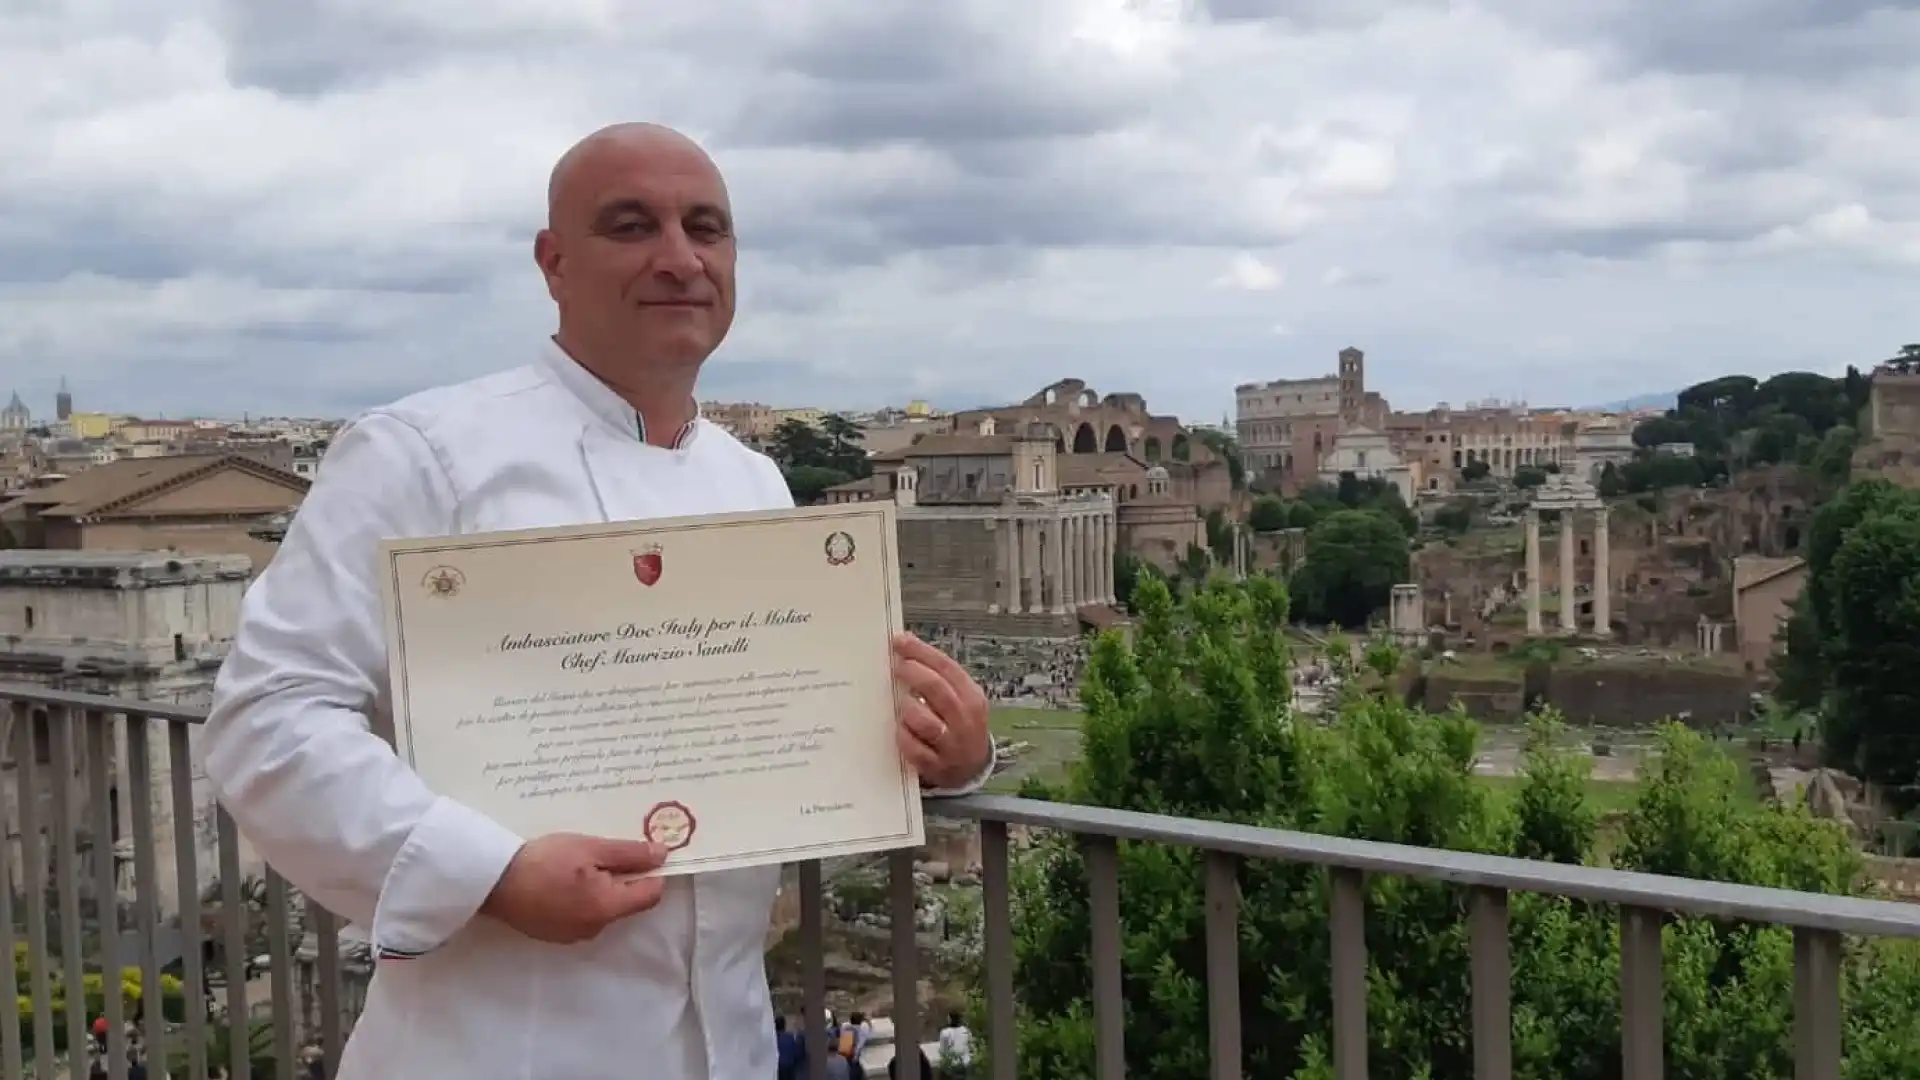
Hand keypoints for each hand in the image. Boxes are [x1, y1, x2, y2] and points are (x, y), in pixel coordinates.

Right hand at [479, 833, 667, 943]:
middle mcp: (594, 928)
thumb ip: (629, 854)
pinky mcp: (554, 934)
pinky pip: (581, 915)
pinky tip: (560, 880)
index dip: (653, 873)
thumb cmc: (544, 860)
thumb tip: (662, 855)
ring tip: (577, 864)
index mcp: (607, 908)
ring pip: (602, 908)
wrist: (493, 881)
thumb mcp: (590, 848)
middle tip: (602, 852)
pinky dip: (580, 898)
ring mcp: (572, 935)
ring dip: (599, 887)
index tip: (642, 853)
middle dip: (622, 877)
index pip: (650, 895)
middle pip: (625, 902)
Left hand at [891, 631, 992, 788]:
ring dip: (909, 709)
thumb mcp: (960, 698)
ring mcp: (951, 745)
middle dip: (913, 673)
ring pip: (925, 721)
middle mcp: (965, 721)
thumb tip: (907, 644)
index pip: (947, 668)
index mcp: (972, 698)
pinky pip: (914, 749)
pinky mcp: (935, 766)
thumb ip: (938, 675)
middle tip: (897, 667)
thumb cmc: (959, 724)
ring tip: (902, 704)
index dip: (921, 652)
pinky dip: (903, 736)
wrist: (972, 767)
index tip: (900, 642)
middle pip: (937, 690)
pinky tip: (900, 729)